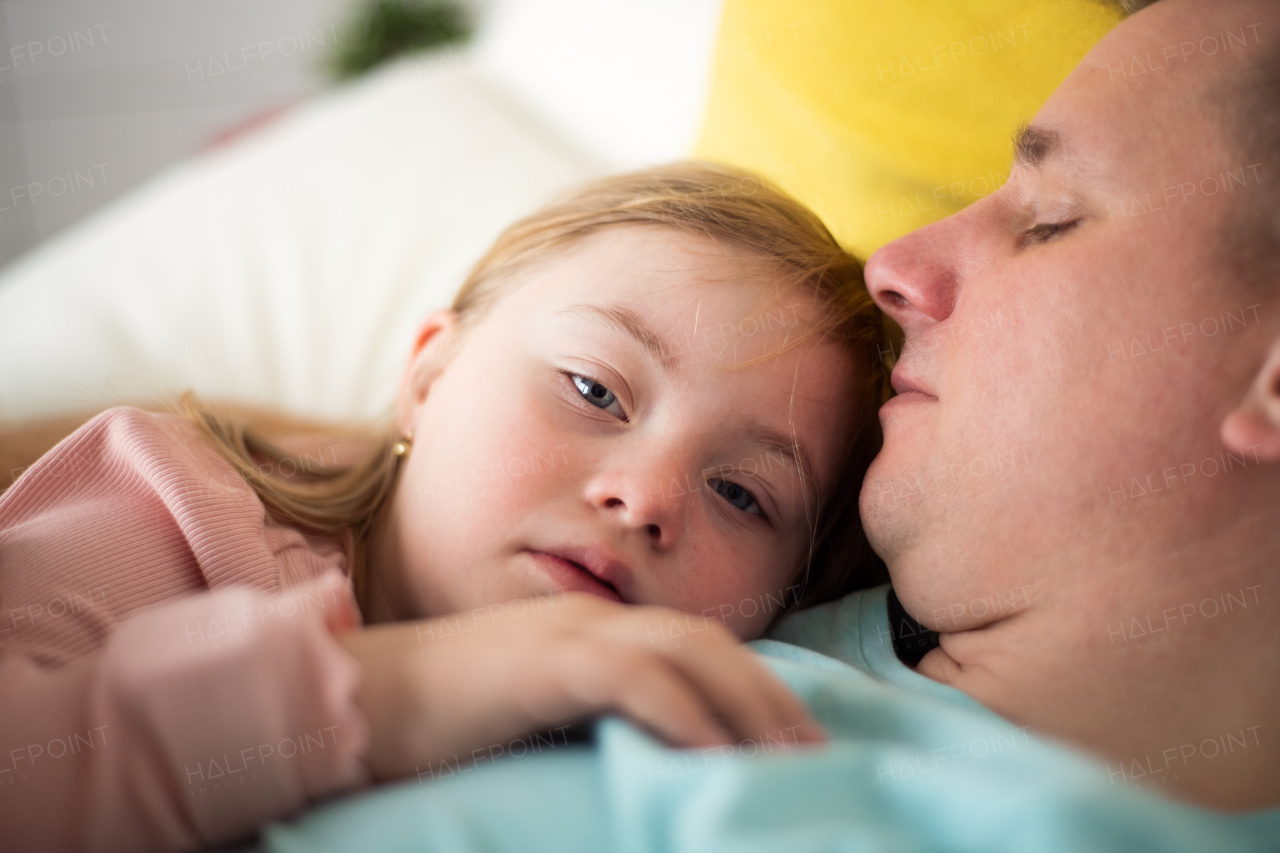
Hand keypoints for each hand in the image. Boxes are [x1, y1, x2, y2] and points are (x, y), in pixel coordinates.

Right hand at [337, 592, 825, 780]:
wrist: (350, 700)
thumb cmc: (436, 722)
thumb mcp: (531, 720)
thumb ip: (587, 725)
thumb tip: (645, 766)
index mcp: (591, 633)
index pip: (695, 645)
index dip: (753, 686)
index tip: (792, 741)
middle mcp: (590, 621)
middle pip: (709, 641)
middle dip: (770, 695)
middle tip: (815, 755)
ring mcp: (566, 634)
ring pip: (687, 649)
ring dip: (746, 702)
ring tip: (788, 759)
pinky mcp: (541, 662)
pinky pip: (631, 678)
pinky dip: (682, 713)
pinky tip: (713, 755)